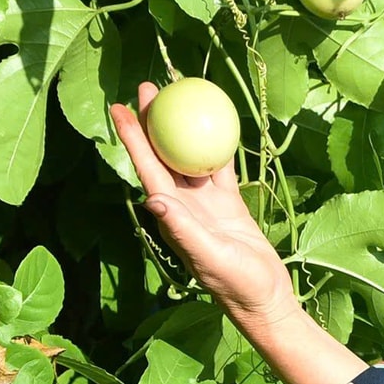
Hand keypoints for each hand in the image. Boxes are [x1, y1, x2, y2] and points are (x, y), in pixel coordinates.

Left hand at [109, 82, 299, 331]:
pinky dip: (217, 144)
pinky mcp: (227, 203)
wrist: (263, 297)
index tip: (119, 108)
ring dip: (181, 127)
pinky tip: (217, 121)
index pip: (146, 167)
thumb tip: (154, 199)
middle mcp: (182, 204)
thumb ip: (182, 229)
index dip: (132, 138)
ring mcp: (204, 203)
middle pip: (162, 153)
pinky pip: (219, 167)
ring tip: (179, 95)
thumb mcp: (208, 256)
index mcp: (171, 213)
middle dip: (152, 120)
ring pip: (188, 155)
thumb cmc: (235, 283)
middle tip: (148, 86)